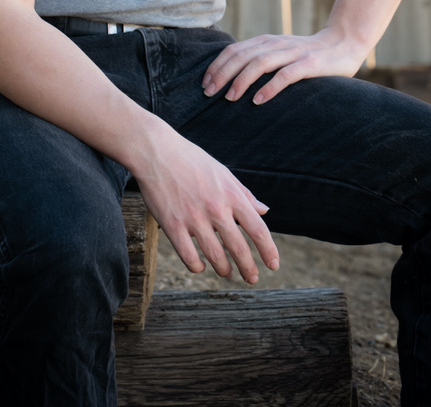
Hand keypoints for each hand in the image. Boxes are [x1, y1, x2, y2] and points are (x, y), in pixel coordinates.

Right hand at [132, 128, 278, 283]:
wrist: (157, 151)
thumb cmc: (192, 161)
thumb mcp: (223, 173)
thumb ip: (244, 194)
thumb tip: (265, 211)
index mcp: (231, 194)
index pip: (258, 229)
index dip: (268, 251)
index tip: (273, 265)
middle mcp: (216, 208)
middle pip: (239, 248)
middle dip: (249, 269)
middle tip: (252, 278)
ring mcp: (193, 218)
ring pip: (216, 257)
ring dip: (224, 270)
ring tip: (227, 273)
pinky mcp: (172, 225)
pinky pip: (189, 256)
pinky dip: (197, 266)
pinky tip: (201, 266)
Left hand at [201, 28, 367, 104]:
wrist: (344, 43)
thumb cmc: (308, 54)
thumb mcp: (280, 53)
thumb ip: (261, 59)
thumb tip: (230, 77)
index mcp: (267, 41)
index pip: (234, 50)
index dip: (217, 66)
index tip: (204, 83)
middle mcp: (277, 44)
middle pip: (242, 56)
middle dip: (222, 74)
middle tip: (209, 93)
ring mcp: (293, 53)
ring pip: (260, 63)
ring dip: (242, 80)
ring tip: (229, 98)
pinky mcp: (310, 64)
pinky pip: (286, 75)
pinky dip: (270, 87)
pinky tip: (258, 100)